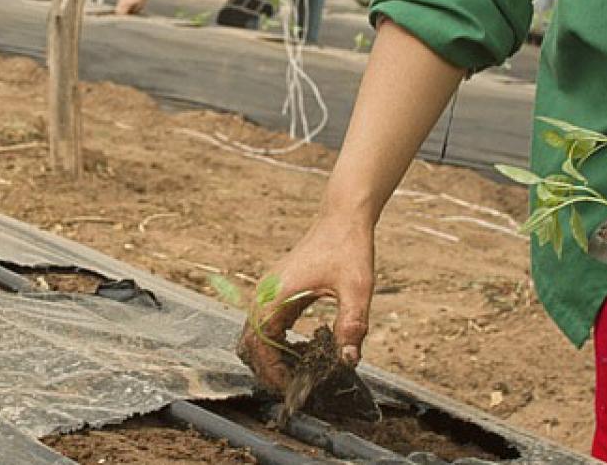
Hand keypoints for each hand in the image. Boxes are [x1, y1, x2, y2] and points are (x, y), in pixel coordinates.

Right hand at [236, 217, 374, 394]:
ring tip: (294, 375)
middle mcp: (266, 293)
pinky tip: (298, 352)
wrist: (342, 217)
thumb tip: (348, 360)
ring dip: (269, 356)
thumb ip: (352, 326)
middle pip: (250, 342)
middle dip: (266, 368)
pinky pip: (266, 323)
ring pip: (255, 333)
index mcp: (276, 294)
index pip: (259, 343)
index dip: (270, 370)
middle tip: (291, 388)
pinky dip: (274, 342)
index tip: (290, 387)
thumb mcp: (356, 289)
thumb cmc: (348, 248)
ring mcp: (269, 290)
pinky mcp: (278, 289)